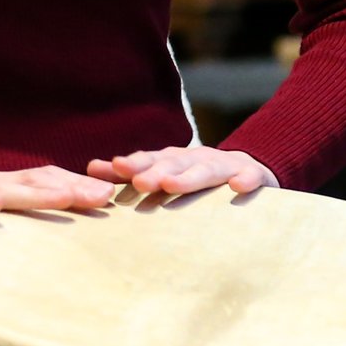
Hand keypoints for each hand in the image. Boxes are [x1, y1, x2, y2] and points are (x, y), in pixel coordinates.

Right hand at [0, 167, 114, 288]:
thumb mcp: (1, 236)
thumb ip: (32, 233)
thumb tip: (77, 247)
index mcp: (7, 189)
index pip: (50, 179)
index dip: (82, 183)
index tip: (116, 195)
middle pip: (37, 180)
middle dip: (73, 185)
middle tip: (105, 196)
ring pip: (5, 190)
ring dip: (37, 192)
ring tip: (69, 196)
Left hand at [86, 146, 273, 198]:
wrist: (252, 170)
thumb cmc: (200, 177)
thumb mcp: (168, 172)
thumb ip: (134, 172)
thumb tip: (90, 168)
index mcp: (176, 159)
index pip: (151, 160)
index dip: (134, 163)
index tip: (112, 167)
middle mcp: (198, 158)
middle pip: (176, 163)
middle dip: (157, 171)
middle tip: (139, 182)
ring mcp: (227, 166)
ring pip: (208, 170)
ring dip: (190, 177)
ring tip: (173, 185)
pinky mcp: (256, 177)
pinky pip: (252, 178)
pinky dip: (246, 180)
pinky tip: (239, 187)